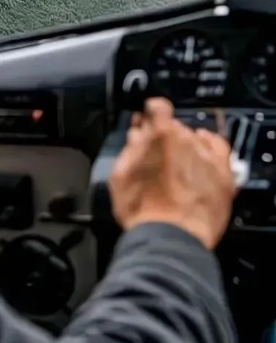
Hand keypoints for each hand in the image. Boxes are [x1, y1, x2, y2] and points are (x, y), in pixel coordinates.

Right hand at [109, 97, 235, 249]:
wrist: (170, 236)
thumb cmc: (141, 208)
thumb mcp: (120, 173)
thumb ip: (129, 147)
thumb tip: (136, 133)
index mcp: (157, 135)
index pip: (157, 106)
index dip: (150, 112)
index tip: (147, 119)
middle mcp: (185, 138)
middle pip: (174, 125)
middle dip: (164, 135)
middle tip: (156, 152)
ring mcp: (206, 155)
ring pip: (194, 137)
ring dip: (184, 144)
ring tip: (177, 163)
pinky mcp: (222, 171)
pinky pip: (218, 146)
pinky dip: (209, 144)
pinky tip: (201, 149)